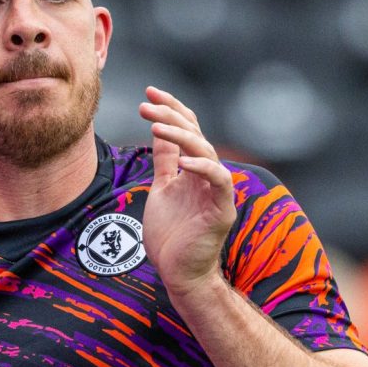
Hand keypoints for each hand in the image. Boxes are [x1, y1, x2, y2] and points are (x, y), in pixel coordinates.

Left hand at [138, 86, 236, 297]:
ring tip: (155, 125)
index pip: (188, 129)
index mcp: (194, 170)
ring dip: (182, 136)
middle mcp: (207, 176)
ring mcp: (216, 192)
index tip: (149, 92)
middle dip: (171, 116)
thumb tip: (159, 130)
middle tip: (145, 105)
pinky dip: (204, 168)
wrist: (178, 274)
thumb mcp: (162, 189)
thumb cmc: (171, 235)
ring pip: (206, 152)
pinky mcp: (222, 210)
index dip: (172, 108)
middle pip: (196, 135)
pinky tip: (184, 162)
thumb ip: (165, 161)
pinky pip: (219, 182)